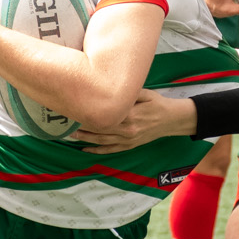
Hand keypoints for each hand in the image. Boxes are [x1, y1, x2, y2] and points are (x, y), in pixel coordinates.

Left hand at [75, 90, 196, 152]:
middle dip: (82, 127)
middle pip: (100, 129)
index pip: (104, 115)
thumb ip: (128, 93)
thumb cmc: (157, 103)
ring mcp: (128, 140)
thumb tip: (109, 88)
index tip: (75, 109)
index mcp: (130, 115)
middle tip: (66, 123)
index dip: (89, 114)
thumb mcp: (145, 93)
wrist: (172, 120)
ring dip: (86, 139)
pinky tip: (86, 149)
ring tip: (71, 135)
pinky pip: (111, 150)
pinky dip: (98, 151)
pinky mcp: (130, 145)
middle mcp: (127, 130)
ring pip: (103, 141)